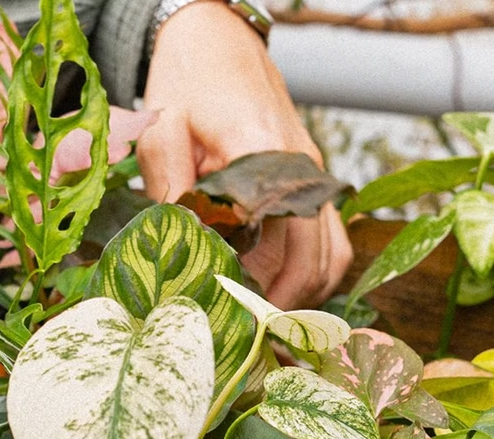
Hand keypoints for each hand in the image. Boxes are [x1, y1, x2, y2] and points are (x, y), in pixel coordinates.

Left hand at [138, 2, 350, 308]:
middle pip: (310, 261)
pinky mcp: (315, 184)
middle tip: (240, 342)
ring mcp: (316, 177)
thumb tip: (177, 245)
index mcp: (266, 152)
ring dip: (301, 298)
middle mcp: (303, 169)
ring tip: (259, 329)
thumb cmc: (187, 81)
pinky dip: (312, 277)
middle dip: (279, 309)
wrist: (219, 41)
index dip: (249, 288)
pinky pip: (332, 244)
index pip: (270, 239)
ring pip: (330, 260)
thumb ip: (170, 185)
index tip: (223, 321)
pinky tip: (277, 296)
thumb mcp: (162, 127)